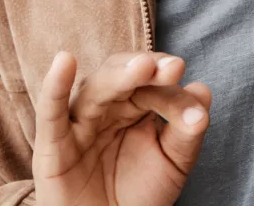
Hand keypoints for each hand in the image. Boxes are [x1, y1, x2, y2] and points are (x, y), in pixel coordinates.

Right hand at [33, 50, 212, 205]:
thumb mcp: (172, 163)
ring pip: (95, 90)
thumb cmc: (137, 193)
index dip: (170, 87)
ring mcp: (78, 122)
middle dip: (146, 69)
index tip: (192, 97)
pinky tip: (64, 62)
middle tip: (172, 68)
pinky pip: (50, 112)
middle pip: (121, 76)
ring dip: (118, 77)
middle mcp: (104, 106)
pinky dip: (54, 87)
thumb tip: (202, 91)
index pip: (151, 84)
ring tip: (142, 67)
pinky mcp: (52, 144)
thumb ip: (186, 132)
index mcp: (133, 104)